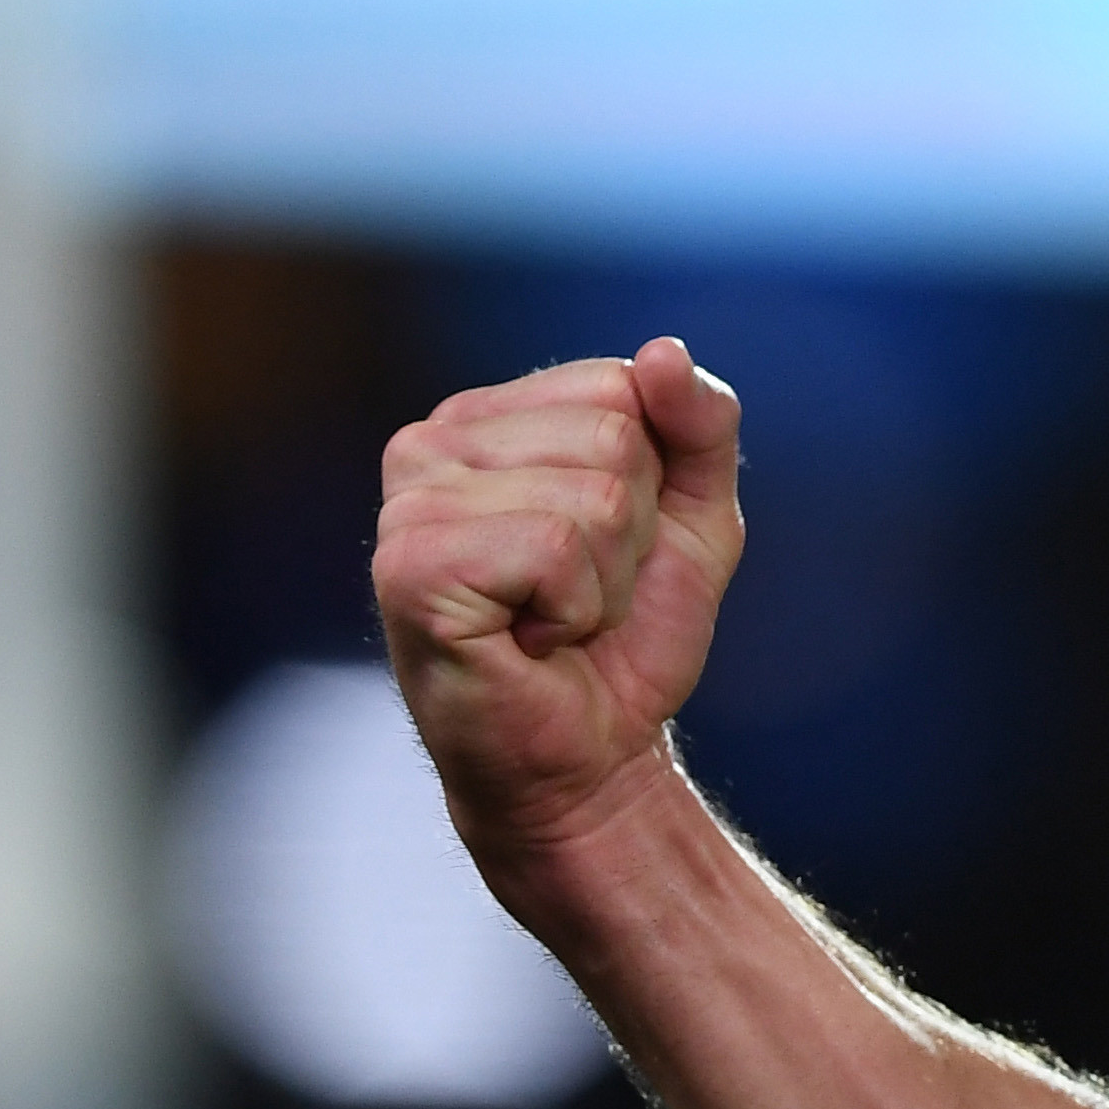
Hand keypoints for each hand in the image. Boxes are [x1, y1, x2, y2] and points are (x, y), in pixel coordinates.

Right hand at [374, 337, 744, 873]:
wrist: (592, 756)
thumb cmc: (627, 637)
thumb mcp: (695, 517)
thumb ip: (699, 427)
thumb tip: (663, 352)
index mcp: (488, 417)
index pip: (622, 383)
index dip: (653, 480)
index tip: (610, 546)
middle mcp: (430, 444)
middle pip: (614, 436)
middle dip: (631, 533)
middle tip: (579, 594)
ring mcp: (410, 502)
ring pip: (594, 494)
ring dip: (603, 579)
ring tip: (554, 620)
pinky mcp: (411, 566)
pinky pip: (556, 548)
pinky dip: (574, 608)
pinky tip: (530, 640)